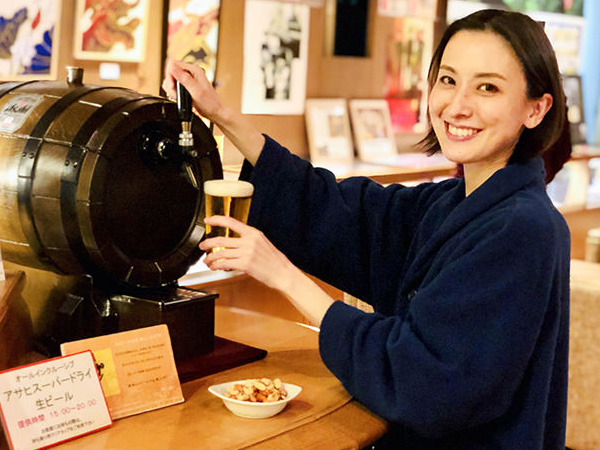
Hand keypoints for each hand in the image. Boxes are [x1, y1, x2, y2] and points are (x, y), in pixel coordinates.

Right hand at [162, 59, 224, 123]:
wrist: (214, 112)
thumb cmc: (209, 103)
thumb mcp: (196, 90)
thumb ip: (184, 78)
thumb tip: (172, 66)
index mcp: (194, 69)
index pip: (173, 64)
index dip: (169, 75)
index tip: (172, 86)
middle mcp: (191, 72)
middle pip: (171, 72)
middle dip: (171, 84)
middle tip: (177, 94)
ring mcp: (189, 78)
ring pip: (172, 80)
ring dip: (172, 90)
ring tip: (180, 97)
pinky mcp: (187, 85)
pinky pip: (175, 86)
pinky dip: (175, 93)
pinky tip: (181, 98)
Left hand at [200, 215, 334, 325]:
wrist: (283, 273)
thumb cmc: (274, 261)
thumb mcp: (262, 243)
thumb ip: (248, 240)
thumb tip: (233, 242)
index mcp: (253, 233)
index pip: (231, 222)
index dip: (216, 219)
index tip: (208, 220)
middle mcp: (249, 241)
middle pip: (221, 240)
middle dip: (207, 243)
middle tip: (202, 246)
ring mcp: (247, 253)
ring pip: (220, 253)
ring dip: (210, 258)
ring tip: (207, 261)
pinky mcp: (245, 264)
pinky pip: (225, 264)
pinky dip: (216, 266)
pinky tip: (215, 267)